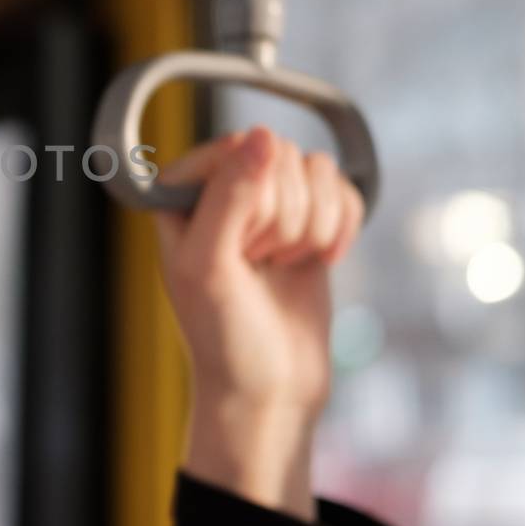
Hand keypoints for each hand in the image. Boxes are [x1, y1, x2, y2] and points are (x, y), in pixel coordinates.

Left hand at [152, 125, 364, 519]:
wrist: (269, 391)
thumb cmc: (223, 336)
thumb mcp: (210, 266)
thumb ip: (230, 196)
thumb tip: (263, 134)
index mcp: (180, 191)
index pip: (236, 147)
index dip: (250, 198)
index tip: (238, 249)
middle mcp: (223, 189)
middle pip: (281, 154)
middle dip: (283, 218)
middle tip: (258, 264)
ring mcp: (271, 203)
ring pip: (316, 169)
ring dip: (312, 226)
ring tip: (281, 266)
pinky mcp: (311, 220)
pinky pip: (344, 189)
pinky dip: (342, 228)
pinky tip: (320, 262)